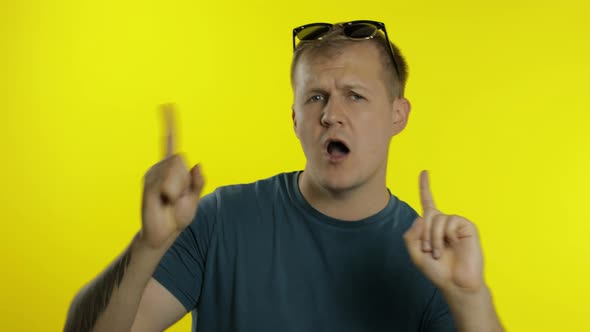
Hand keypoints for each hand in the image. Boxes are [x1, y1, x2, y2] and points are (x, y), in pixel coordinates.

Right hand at [140, 104, 204, 248]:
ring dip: (179, 190)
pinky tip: (164, 202)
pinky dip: (172, 194)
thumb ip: (198, 182)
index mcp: (171, 167)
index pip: (170, 141)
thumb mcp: (194, 198)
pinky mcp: (148, 185)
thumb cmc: (177, 216)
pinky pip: (167, 182)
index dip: (169, 123)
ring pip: (175, 170)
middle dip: (186, 180)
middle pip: (181, 159)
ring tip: (169, 201)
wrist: (164, 234)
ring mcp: (152, 175)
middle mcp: (159, 167)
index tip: (167, 106)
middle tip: (177, 197)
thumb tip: (198, 165)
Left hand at [403, 171, 483, 293]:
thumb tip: (421, 217)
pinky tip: (453, 245)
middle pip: (427, 215)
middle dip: (424, 235)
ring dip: (433, 238)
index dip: (425, 187)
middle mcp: (444, 222)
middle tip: (429, 251)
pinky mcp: (467, 226)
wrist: (455, 283)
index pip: (428, 202)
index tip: (424, 171)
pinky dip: (446, 235)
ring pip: (437, 218)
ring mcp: (456, 224)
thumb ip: (410, 234)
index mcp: (432, 226)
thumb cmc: (437, 270)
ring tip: (439, 252)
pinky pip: (450, 221)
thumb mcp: (415, 253)